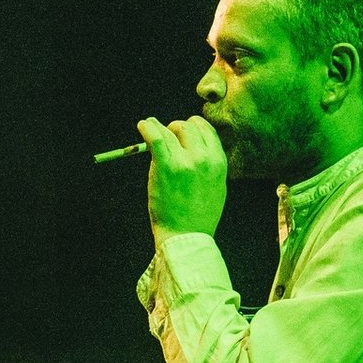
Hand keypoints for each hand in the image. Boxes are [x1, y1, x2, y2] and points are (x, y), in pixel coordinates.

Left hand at [138, 115, 226, 246]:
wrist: (186, 237)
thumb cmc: (198, 217)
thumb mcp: (216, 188)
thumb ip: (209, 166)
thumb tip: (195, 149)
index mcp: (219, 162)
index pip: (207, 131)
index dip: (193, 126)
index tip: (182, 130)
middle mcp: (204, 158)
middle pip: (188, 127)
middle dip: (175, 127)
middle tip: (165, 133)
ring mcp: (185, 161)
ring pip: (171, 131)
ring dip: (158, 126)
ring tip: (149, 125)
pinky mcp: (166, 167)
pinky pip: (157, 139)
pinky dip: (148, 128)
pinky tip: (143, 126)